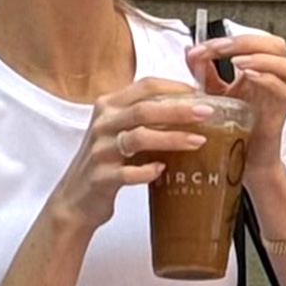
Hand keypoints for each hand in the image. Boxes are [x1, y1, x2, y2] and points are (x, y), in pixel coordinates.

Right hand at [53, 80, 213, 228]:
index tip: (200, 93)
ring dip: (171, 138)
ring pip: (138, 138)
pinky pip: (127, 173)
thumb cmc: (107, 162)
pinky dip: (147, 171)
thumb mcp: (123, 132)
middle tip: (207, 113)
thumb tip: (191, 111)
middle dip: (178, 109)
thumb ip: (147, 119)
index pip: (143, 86)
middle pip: (144, 109)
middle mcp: (103, 124)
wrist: (77, 198)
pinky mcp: (100, 178)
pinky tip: (162, 170)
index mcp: (109, 107)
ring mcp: (100, 151)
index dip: (173, 87)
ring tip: (198, 141)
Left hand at [186, 27, 285, 182]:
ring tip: (236, 61)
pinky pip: (283, 88)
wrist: (243, 158)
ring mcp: (281, 94)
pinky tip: (247, 76)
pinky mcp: (282, 111)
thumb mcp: (214, 92)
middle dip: (245, 41)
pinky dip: (266, 78)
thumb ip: (203, 70)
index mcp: (260, 68)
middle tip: (219, 48)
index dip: (224, 39)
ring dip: (260, 57)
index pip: (250, 41)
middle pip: (274, 44)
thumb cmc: (234, 127)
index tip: (198, 50)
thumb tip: (189, 49)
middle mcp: (275, 78)